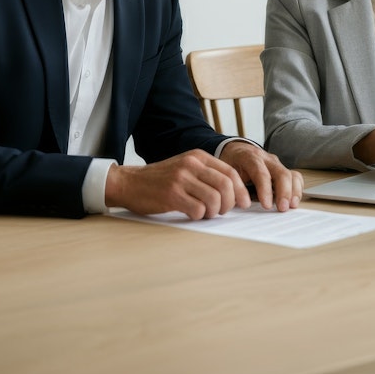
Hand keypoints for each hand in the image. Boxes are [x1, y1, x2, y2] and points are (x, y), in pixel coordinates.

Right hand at [104, 149, 248, 219]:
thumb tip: (234, 193)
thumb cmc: (160, 180)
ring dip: (213, 212)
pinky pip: (198, 209)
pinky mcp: (171, 194)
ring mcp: (181, 178)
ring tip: (205, 213)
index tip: (244, 203)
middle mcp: (191, 164)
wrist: (130, 183)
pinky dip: (199, 216)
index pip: (230, 172)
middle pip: (226, 185)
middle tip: (222, 211)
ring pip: (214, 199)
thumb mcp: (185, 168)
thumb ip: (206, 175)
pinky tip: (192, 214)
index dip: (241, 190)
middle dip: (229, 203)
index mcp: (198, 156)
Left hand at [219, 141, 302, 211]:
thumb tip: (238, 204)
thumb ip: (232, 185)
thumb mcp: (226, 171)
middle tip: (282, 208)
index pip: (260, 172)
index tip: (267, 205)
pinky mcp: (282, 170)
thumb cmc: (231, 163)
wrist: (236, 151)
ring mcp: (276, 164)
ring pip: (290, 174)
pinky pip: (295, 177)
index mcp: (250, 157)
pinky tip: (293, 201)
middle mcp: (266, 158)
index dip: (265, 189)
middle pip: (281, 173)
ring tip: (291, 206)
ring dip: (293, 192)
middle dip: (283, 192)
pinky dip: (297, 189)